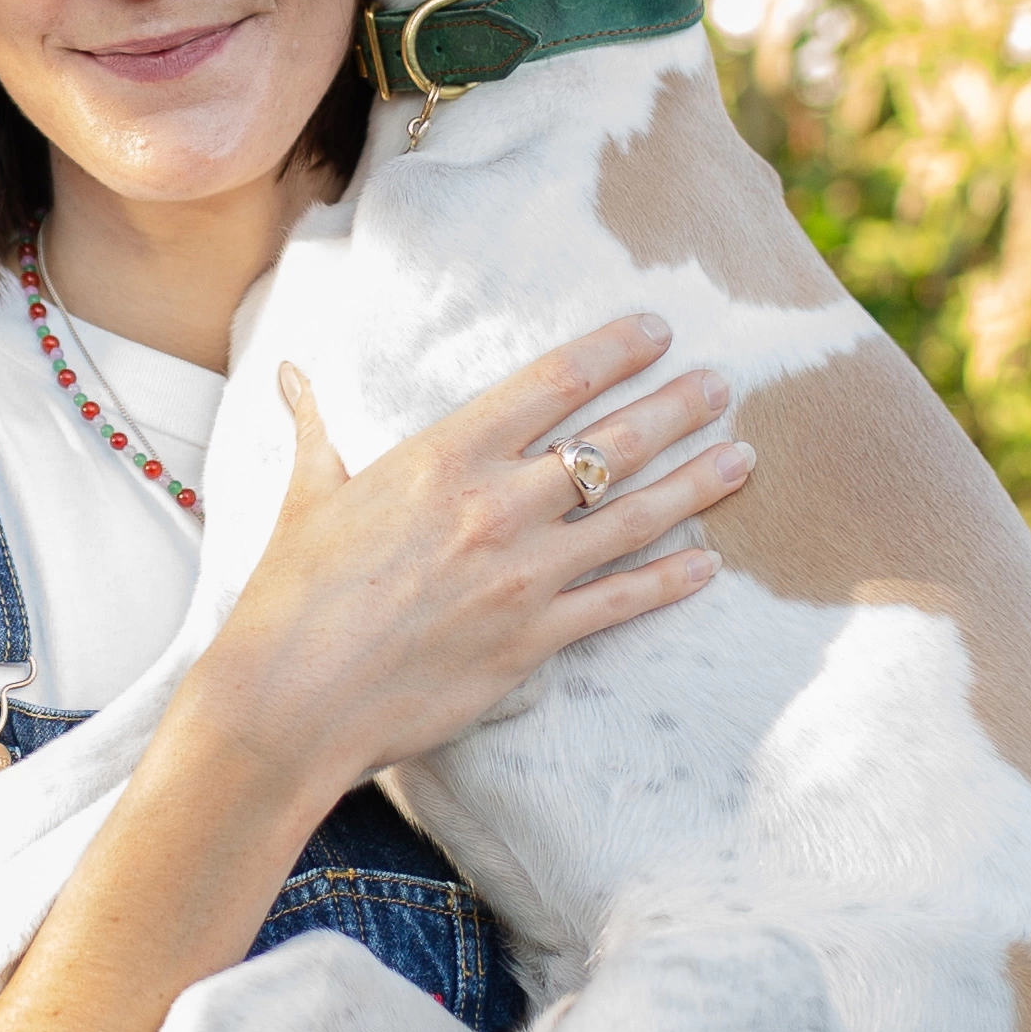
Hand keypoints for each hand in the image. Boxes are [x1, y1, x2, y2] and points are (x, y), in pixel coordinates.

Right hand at [192, 320, 750, 814]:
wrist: (289, 699)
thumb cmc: (289, 597)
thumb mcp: (305, 497)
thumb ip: (315, 429)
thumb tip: (291, 375)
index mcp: (443, 456)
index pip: (552, 382)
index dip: (614, 350)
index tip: (655, 332)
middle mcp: (495, 506)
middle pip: (610, 442)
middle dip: (676, 407)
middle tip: (721, 385)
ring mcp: (522, 575)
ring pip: (634, 517)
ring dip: (696, 485)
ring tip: (742, 459)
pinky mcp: (532, 641)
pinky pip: (620, 602)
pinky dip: (670, 582)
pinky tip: (707, 565)